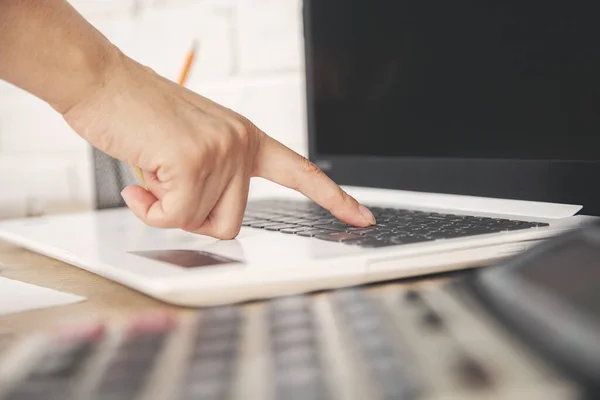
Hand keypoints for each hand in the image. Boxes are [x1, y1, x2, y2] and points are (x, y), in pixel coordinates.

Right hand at [63, 49, 375, 238]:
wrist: (102, 82)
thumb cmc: (142, 116)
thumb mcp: (194, 147)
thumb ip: (216, 179)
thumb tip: (209, 220)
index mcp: (247, 138)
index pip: (301, 172)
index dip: (333, 198)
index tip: (362, 217)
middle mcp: (241, 143)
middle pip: (234, 223)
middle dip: (194, 217)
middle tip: (167, 185)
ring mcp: (221, 150)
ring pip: (204, 223)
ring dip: (169, 209)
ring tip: (152, 172)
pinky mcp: (194, 159)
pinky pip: (175, 218)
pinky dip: (149, 211)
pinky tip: (137, 180)